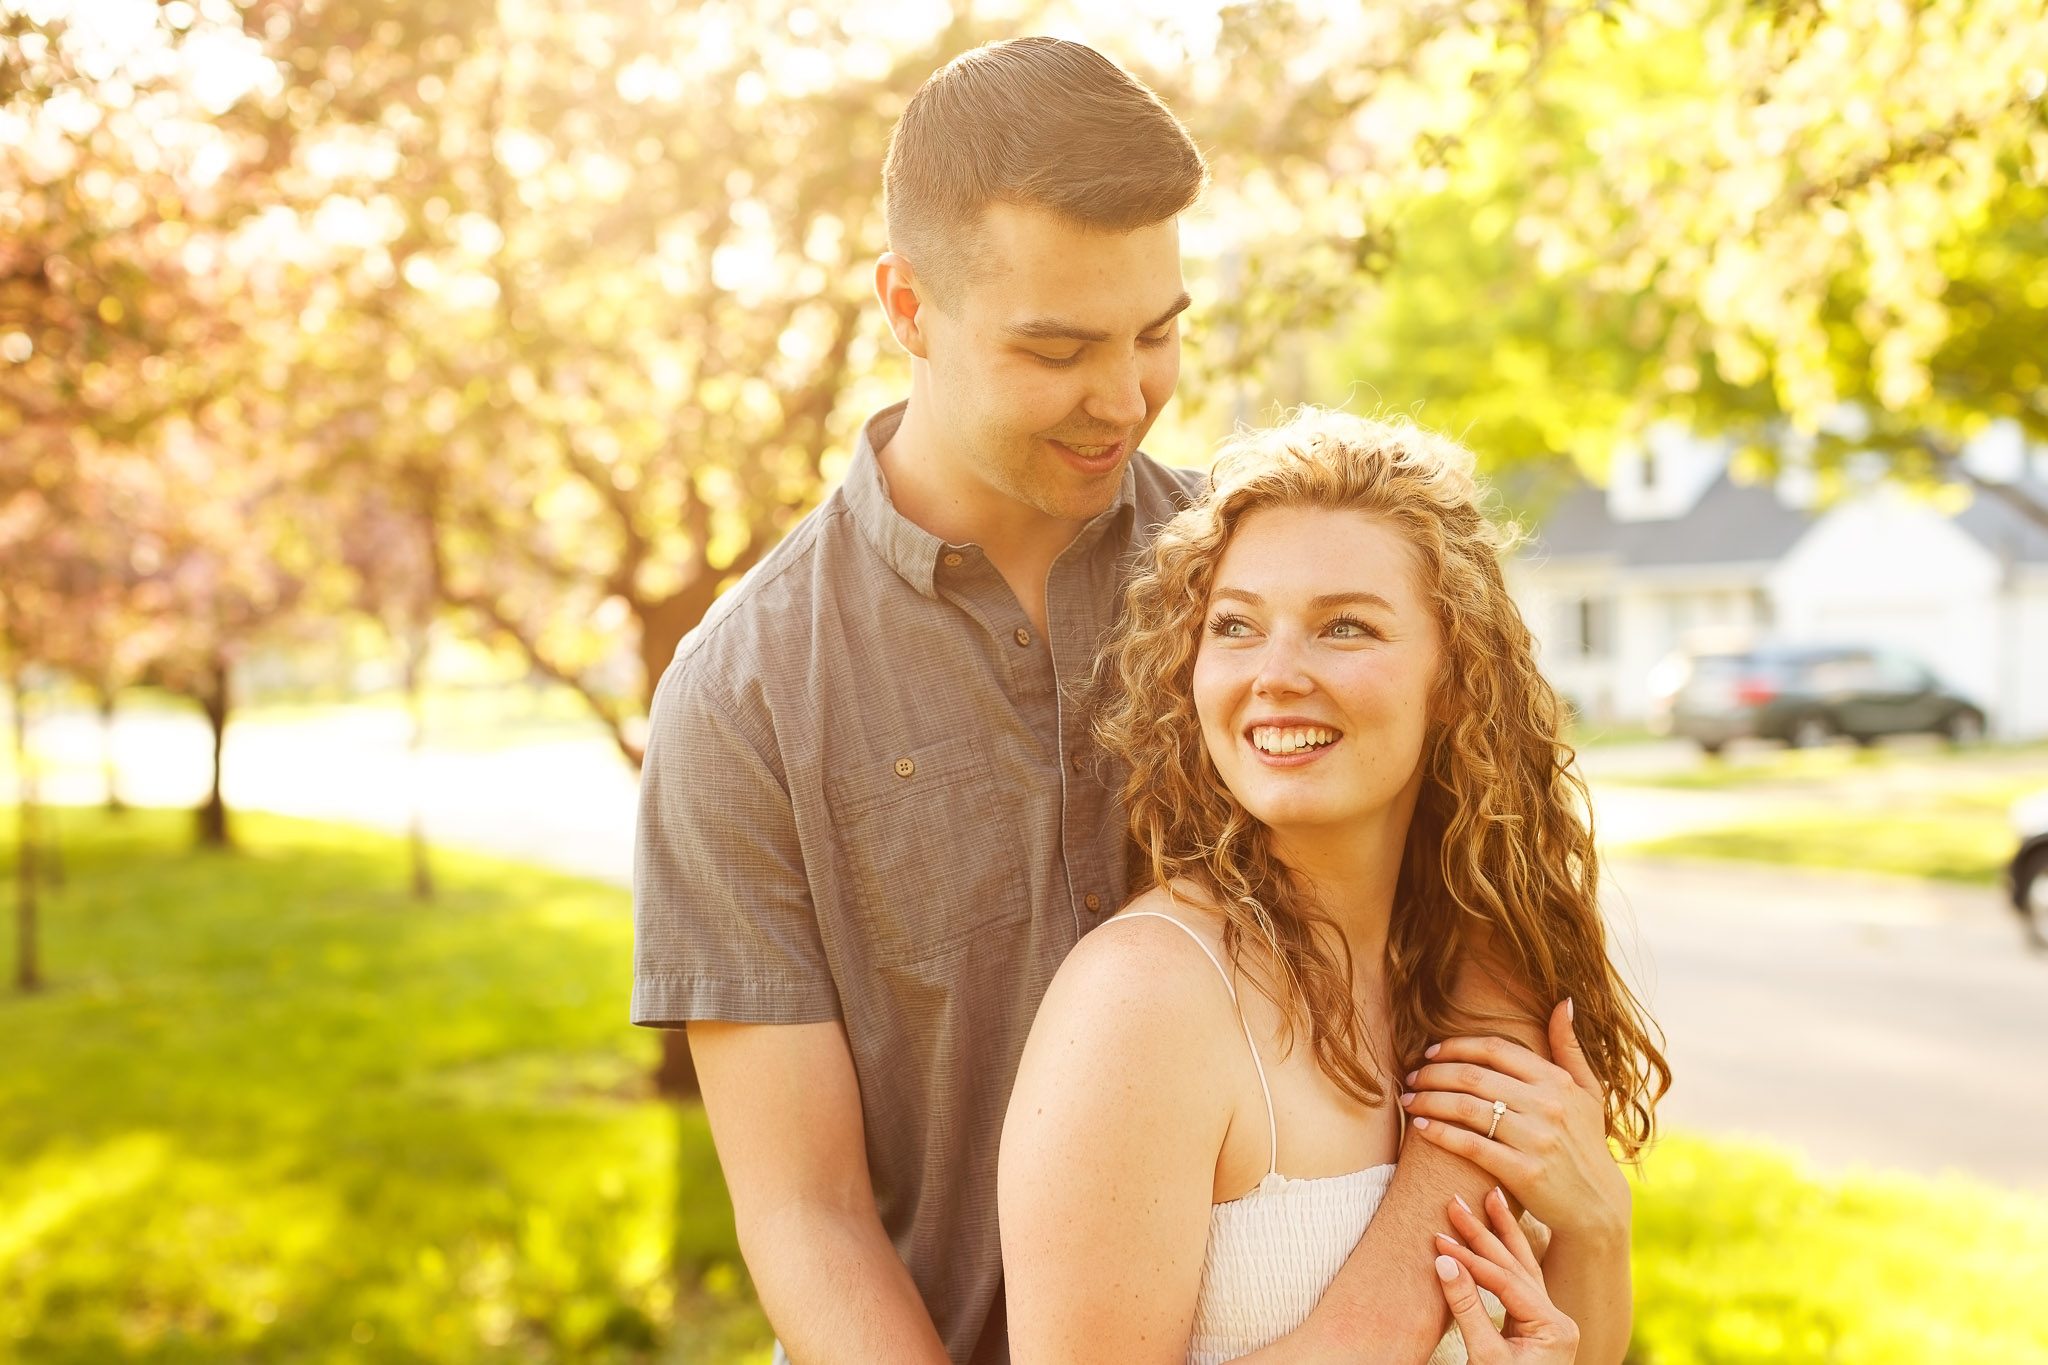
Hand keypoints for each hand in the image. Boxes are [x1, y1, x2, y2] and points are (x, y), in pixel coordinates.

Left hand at [1400, 999, 1629, 1242]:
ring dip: (1428, 1100)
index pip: (1495, 1049)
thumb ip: (1569, 1047)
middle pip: (1473, 1076)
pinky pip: (1471, 1145)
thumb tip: (1562, 1003)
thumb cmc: (1586, 1142)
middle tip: (1412, 1077)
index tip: (1431, 1052)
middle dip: (1433, 1073)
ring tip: (1408, 1100)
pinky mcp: (1524, 1172)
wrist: (1597, 1204)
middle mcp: (1547, 1105)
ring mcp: (1536, 1139)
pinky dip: (1440, 1133)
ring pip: (1466, 1108)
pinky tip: (1421, 1127)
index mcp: (1557, 1081)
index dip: (1456, 1046)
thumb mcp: (1588, 1092)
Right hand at [1433, 1187, 1579, 1363]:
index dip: (1471, 1261)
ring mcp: (1549, 1320)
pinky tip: (1499, 1230)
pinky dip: (1504, 1254)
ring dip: (1500, 1233)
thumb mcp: (1484, 1356)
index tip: (1438, 1241)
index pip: (1507, 1282)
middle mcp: (1558, 1319)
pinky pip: (1519, 1279)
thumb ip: (1466, 1308)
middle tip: (1455, 1202)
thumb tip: (1443, 1262)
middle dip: (1484, 1234)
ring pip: (1522, 1266)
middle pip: (1517, 1266)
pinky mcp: (1534, 1324)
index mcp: (1555, 1328)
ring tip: (1488, 1197)